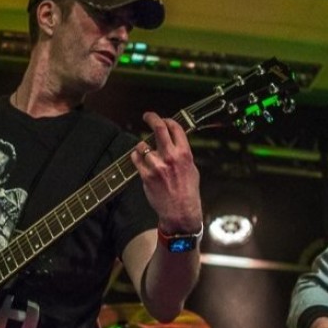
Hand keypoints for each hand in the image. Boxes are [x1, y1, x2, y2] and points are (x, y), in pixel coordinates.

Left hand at [133, 112, 201, 231]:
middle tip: (147, 116)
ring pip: (142, 145)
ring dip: (142, 147)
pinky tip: (140, 160)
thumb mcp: (192, 169)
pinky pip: (135, 158)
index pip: (175, 128)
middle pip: (158, 128)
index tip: (163, 120)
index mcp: (184, 154)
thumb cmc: (187, 191)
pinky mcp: (146, 176)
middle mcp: (170, 157)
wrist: (180, 212)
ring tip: (146, 153)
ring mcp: (157, 166)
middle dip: (151, 118)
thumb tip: (175, 142)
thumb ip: (183, 154)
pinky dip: (136, 157)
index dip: (168, 120)